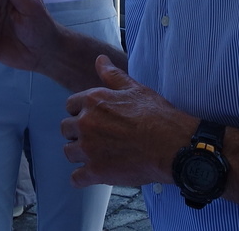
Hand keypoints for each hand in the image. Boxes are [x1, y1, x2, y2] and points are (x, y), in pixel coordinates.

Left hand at [62, 56, 195, 186]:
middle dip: (77, 133)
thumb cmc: (156, 115)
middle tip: (96, 138)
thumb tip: (100, 60)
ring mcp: (89, 148)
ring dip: (79, 154)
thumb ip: (112, 75)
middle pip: (66, 129)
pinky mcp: (96, 171)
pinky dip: (82, 178)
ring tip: (96, 155)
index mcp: (93, 101)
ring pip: (69, 152)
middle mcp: (86, 123)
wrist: (172, 145)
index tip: (93, 120)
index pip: (70, 106)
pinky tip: (92, 175)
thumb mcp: (134, 89)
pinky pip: (76, 178)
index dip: (81, 113)